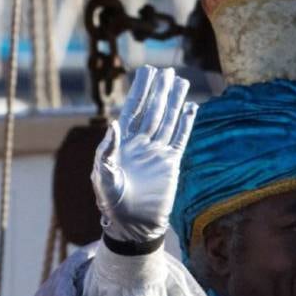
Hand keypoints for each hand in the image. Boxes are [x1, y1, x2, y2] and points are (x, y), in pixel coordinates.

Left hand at [91, 65, 197, 249]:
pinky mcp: (171, 164)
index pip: (133, 109)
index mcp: (121, 142)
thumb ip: (107, 150)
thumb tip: (114, 123)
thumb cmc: (111, 202)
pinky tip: (192, 108)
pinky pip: (180, 139)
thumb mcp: (103, 176)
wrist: (131, 225)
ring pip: (168, 120)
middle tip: (167, 70)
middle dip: (159, 90)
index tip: (147, 71)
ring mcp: (156, 152)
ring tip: (181, 82)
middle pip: (152, 110)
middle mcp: (140, 143)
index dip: (140, 90)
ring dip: (175, 102)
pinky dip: (186, 124)